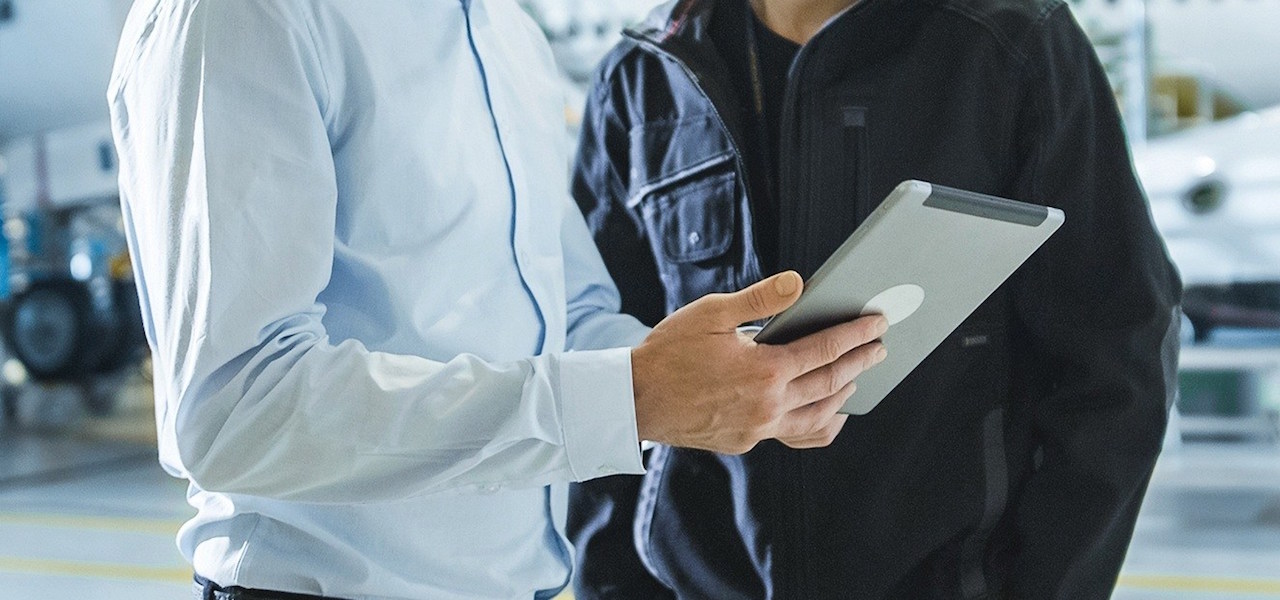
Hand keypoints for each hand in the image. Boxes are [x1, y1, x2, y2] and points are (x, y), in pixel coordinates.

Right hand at [631, 271, 887, 453]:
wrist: (635, 399)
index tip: (877, 324)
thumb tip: (799, 283)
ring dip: (842, 395)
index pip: (825, 350)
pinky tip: (826, 416)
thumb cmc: (668, 352)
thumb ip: (760, 299)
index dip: (856, 335)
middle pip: (830, 383)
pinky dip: (818, 426)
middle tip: (879, 347)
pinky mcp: (745, 441)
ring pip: (817, 417)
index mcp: (764, 370)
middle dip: (860, 362)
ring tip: (856, 378)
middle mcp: (768, 405)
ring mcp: (758, 428)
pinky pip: (794, 435)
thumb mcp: (711, 313)